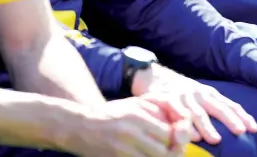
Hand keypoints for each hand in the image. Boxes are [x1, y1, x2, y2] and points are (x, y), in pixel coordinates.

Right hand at [69, 96, 191, 156]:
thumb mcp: (131, 105)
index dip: (174, 138)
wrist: (80, 127)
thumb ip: (154, 110)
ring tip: (155, 152)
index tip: (173, 139)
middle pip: (164, 151)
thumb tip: (176, 124)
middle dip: (170, 153)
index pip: (167, 133)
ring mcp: (123, 149)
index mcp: (135, 115)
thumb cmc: (110, 114)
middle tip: (170, 151)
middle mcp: (130, 132)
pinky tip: (144, 155)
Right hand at [132, 64, 256, 144]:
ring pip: (198, 112)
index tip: (253, 128)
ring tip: (216, 139)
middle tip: (240, 131)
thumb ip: (213, 107)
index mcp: (209, 92)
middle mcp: (198, 92)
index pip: (229, 104)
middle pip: (217, 106)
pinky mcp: (169, 99)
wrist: (155, 77)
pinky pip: (179, 113)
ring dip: (207, 126)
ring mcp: (183, 95)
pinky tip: (192, 135)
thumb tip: (238, 127)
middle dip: (229, 119)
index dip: (242, 115)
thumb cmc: (181, 93)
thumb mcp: (199, 96)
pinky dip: (186, 124)